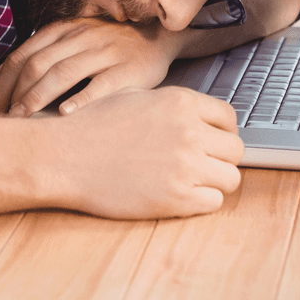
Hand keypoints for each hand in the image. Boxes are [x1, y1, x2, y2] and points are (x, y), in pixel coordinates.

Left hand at [0, 18, 184, 116]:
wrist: (158, 37)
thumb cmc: (109, 46)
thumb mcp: (77, 40)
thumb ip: (50, 54)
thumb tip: (11, 87)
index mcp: (63, 30)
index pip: (22, 55)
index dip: (4, 83)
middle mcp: (81, 37)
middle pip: (38, 65)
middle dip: (17, 94)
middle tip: (6, 119)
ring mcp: (105, 51)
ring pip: (64, 72)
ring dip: (39, 97)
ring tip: (26, 118)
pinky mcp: (128, 69)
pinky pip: (101, 84)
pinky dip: (81, 99)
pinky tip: (66, 113)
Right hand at [47, 86, 243, 218]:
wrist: (64, 156)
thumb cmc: (90, 126)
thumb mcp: (133, 97)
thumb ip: (171, 105)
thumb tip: (196, 116)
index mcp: (180, 102)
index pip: (229, 118)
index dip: (221, 132)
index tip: (211, 141)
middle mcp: (189, 132)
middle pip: (235, 150)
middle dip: (220, 157)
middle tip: (200, 164)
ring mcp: (186, 166)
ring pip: (231, 178)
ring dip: (213, 181)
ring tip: (189, 181)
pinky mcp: (177, 198)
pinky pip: (213, 202)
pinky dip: (200, 201)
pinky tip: (177, 195)